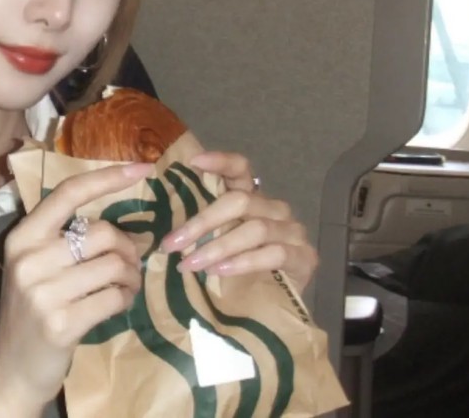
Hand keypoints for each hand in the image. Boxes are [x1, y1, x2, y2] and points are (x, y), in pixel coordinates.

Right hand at [0, 162, 152, 417]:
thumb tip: (132, 227)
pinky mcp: (61, 323)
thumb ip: (69, 240)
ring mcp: (43, 292)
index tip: (144, 168)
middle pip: (101, 232)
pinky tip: (117, 304)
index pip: (69, 193)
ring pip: (113, 265)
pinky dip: (125, 299)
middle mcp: (28, 259)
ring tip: (125, 285)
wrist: (11, 368)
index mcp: (22, 237)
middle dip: (128, 248)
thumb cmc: (32, 309)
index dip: (108, 177)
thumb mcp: (37, 266)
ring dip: (131, 276)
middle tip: (130, 263)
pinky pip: (114, 297)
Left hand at [159, 151, 318, 293]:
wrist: (272, 308)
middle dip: (201, 223)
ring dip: (218, 247)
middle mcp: (274, 208)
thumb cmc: (236, 271)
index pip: (240, 168)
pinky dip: (243, 262)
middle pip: (240, 201)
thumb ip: (198, 231)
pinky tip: (220, 272)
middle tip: (172, 244)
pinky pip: (274, 254)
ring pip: (255, 229)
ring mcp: (292, 231)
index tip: (194, 162)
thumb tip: (163, 230)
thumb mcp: (213, 246)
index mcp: (251, 198)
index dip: (220, 161)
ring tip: (191, 264)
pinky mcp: (305, 257)